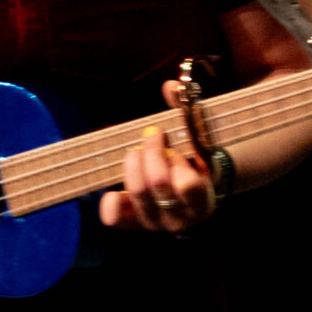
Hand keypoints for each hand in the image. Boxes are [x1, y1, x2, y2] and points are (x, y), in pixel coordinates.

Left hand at [99, 85, 213, 232]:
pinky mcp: (134, 224)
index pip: (187, 185)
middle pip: (157, 183)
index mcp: (201, 200)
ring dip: (133, 165)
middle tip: (152, 137)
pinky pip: (115, 218)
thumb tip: (170, 87)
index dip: (175, 160)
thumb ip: (187, 111)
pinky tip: (114, 189)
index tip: (174, 147)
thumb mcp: (198, 138)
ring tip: (136, 152)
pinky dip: (110, 201)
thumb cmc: (195, 159)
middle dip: (151, 153)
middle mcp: (180, 217)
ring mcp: (156, 223)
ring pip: (137, 193)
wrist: (192, 190)